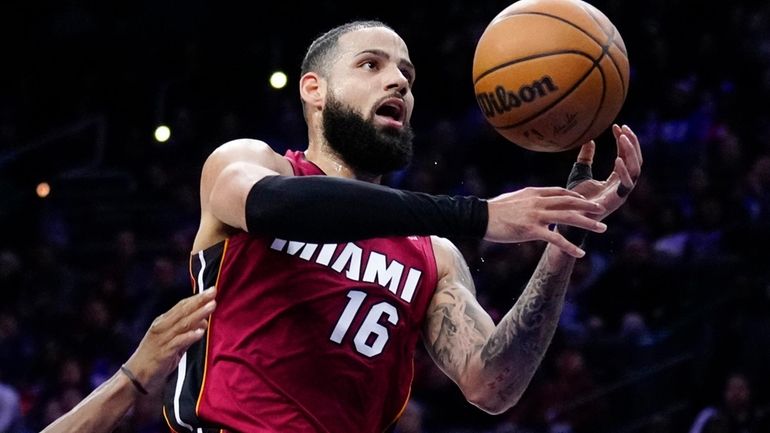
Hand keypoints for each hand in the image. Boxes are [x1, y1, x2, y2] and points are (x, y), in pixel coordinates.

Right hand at [123, 287, 216, 394]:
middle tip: (214, 291)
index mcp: (163, 322)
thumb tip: (204, 322)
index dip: (197, 297)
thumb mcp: (173, 342)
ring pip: (183, 324)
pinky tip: (200, 332)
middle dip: (199, 301)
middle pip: (183, 311)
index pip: (182, 306)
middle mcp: (161, 327)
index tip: (212, 290)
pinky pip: (177, 343)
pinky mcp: (163, 353)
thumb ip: (187, 332)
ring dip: (198, 314)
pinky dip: (189, 337)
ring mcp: (161, 340)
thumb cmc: (155, 358)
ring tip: (212, 306)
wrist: (135, 378)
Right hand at [484, 186, 606, 257]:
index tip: (586, 200)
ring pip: (568, 218)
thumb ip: (528, 200)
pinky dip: (570, 246)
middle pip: (569, 202)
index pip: (560, 192)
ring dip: (587, 223)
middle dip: (588, 206)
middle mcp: (538, 202)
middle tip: (603, 209)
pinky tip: (580, 252)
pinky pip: (555, 239)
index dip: (575, 196)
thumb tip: (534, 203)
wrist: (480, 216)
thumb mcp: (514, 199)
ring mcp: (536, 215)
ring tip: (601, 228)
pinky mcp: (532, 230)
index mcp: (534, 193)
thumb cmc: (493, 210)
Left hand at [569, 124, 642, 220]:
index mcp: (616, 178)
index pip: (626, 156)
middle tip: (625, 128)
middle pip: (635, 161)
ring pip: (635, 170)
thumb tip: (589, 139)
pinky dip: (623, 171)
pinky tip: (618, 158)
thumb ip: (586, 158)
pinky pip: (626, 185)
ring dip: (631, 153)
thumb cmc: (575, 198)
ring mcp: (621, 193)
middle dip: (633, 143)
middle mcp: (622, 185)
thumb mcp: (579, 173)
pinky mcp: (617, 201)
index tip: (618, 126)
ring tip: (623, 138)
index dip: (624, 141)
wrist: (569, 218)